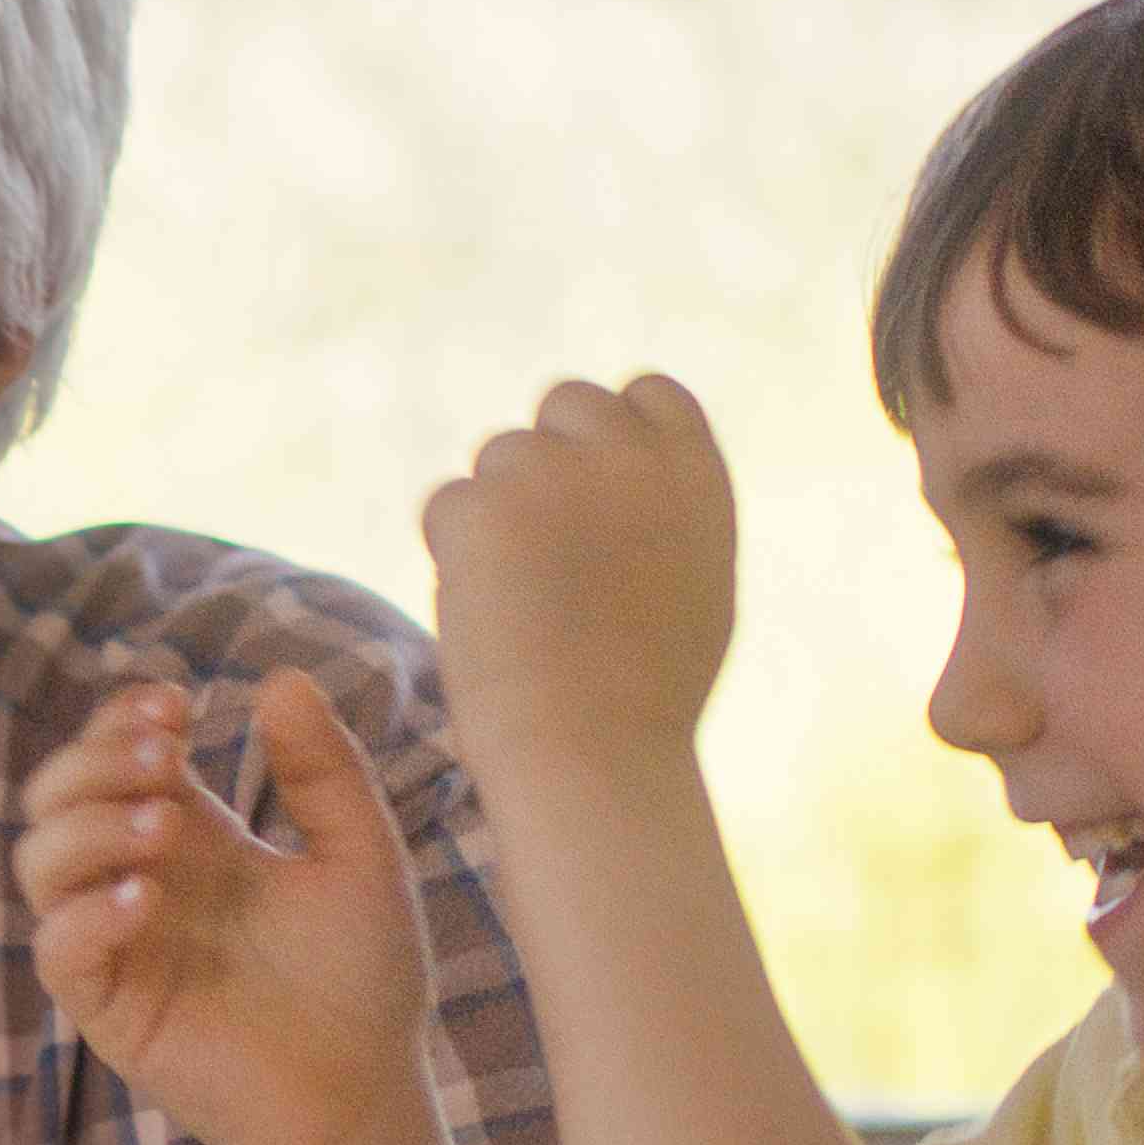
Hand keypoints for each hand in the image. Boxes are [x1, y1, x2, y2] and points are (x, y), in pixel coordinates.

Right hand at [14, 669, 442, 1144]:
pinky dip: (88, 913)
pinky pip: (57, 949)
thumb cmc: (364, 980)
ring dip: (87, 826)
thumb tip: (280, 678)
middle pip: (56, 793)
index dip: (123, 717)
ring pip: (38, 861)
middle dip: (95, 759)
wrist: (365, 1092)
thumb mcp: (361, 855)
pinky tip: (148, 899)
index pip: (115, 753)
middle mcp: (140, 880)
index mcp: (191, 836)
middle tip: (167, 759)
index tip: (178, 705)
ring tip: (163, 829)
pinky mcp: (109, 1008)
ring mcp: (117, 943)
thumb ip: (324, 770)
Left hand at [418, 374, 735, 789]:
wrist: (597, 751)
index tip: (599, 489)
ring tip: (532, 602)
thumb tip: (629, 461)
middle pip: (566, 402)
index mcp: (694, 470)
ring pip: (499, 456)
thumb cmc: (650, 691)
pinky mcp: (478, 506)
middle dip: (548, 460)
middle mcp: (626, 453)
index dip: (615, 433)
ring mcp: (549, 473)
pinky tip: (493, 611)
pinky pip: (448, 504)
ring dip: (499, 512)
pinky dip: (455, 552)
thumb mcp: (694, 577)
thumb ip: (665, 503)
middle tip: (548, 548)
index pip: (648, 392)